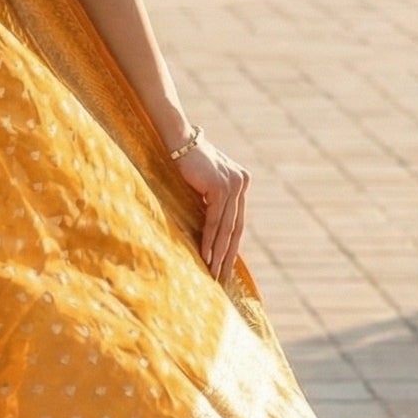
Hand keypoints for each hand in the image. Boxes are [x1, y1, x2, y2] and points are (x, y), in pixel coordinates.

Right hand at [173, 134, 249, 283]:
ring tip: (213, 273)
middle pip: (236, 227)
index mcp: (241, 181)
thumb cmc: (183, 160)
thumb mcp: (203, 182)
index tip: (225, 265)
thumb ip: (211, 200)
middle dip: (228, 255)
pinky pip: (215, 221)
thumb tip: (209, 228)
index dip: (231, 244)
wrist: (176, 139)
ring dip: (219, 253)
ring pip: (226, 228)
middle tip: (223, 278)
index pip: (237, 220)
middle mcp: (241, 183)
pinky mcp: (221, 187)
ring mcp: (234, 184)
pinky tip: (206, 257)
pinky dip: (210, 241)